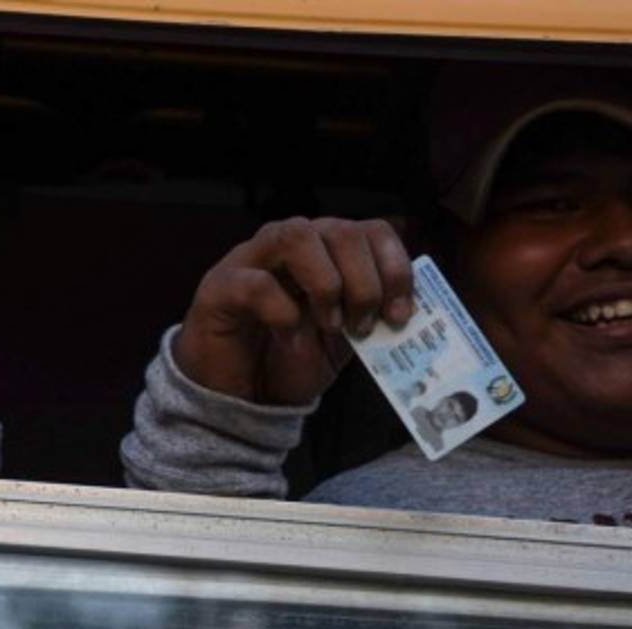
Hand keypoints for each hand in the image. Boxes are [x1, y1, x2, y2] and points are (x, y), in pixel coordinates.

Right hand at [173, 217, 413, 405]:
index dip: (395, 267)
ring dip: (326, 283)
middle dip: (365, 280)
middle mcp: (288, 244)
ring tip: (331, 325)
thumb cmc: (289, 360)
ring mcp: (250, 260)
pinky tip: (291, 337)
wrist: (240, 397)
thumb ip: (371, 314)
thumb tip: (412, 307)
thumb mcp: (345, 338)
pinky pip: (256, 283)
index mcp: (325, 251)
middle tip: (363, 324)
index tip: (401, 314)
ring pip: (296, 235)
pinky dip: (283, 311)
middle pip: (340, 229)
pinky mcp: (219, 287)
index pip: (371, 230)